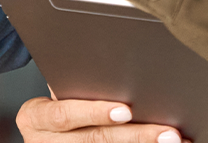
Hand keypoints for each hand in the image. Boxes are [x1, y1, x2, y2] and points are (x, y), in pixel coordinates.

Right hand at [16, 97, 186, 142]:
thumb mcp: (58, 91)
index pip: (64, 114)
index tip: (126, 110)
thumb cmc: (56, 103)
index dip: (94, 112)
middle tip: (168, 133)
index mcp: (34, 118)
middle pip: (94, 141)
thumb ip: (77, 84)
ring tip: (173, 141)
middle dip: (135, 136)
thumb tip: (119, 72)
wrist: (45, 133)